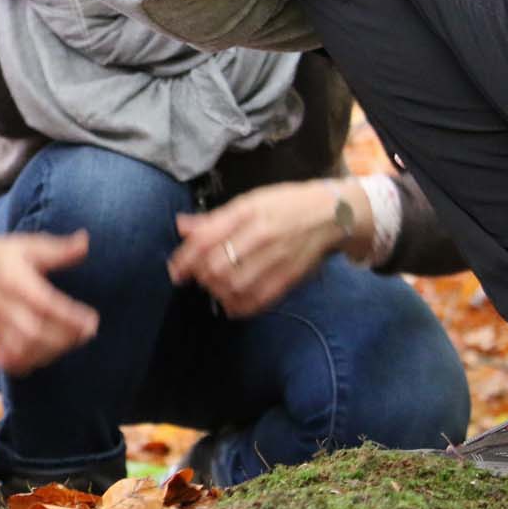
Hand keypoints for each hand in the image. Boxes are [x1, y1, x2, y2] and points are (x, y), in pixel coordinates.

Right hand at [0, 232, 99, 377]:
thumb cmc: (4, 256)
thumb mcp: (30, 246)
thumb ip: (60, 249)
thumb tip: (86, 242)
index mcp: (13, 280)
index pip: (43, 303)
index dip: (69, 316)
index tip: (92, 319)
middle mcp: (2, 305)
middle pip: (32, 332)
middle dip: (63, 338)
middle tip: (87, 332)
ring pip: (21, 349)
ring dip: (50, 351)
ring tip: (71, 342)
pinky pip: (8, 359)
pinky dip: (28, 363)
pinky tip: (46, 354)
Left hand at [167, 179, 371, 317]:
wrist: (332, 214)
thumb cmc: (285, 204)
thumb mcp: (249, 201)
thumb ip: (214, 219)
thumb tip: (182, 227)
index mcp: (247, 212)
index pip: (206, 239)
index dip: (185, 259)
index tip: (175, 272)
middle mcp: (260, 235)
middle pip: (217, 266)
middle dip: (201, 276)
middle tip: (200, 277)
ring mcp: (276, 258)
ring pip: (234, 286)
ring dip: (217, 292)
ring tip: (215, 287)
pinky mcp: (289, 278)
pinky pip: (257, 300)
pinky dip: (238, 306)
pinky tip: (231, 303)